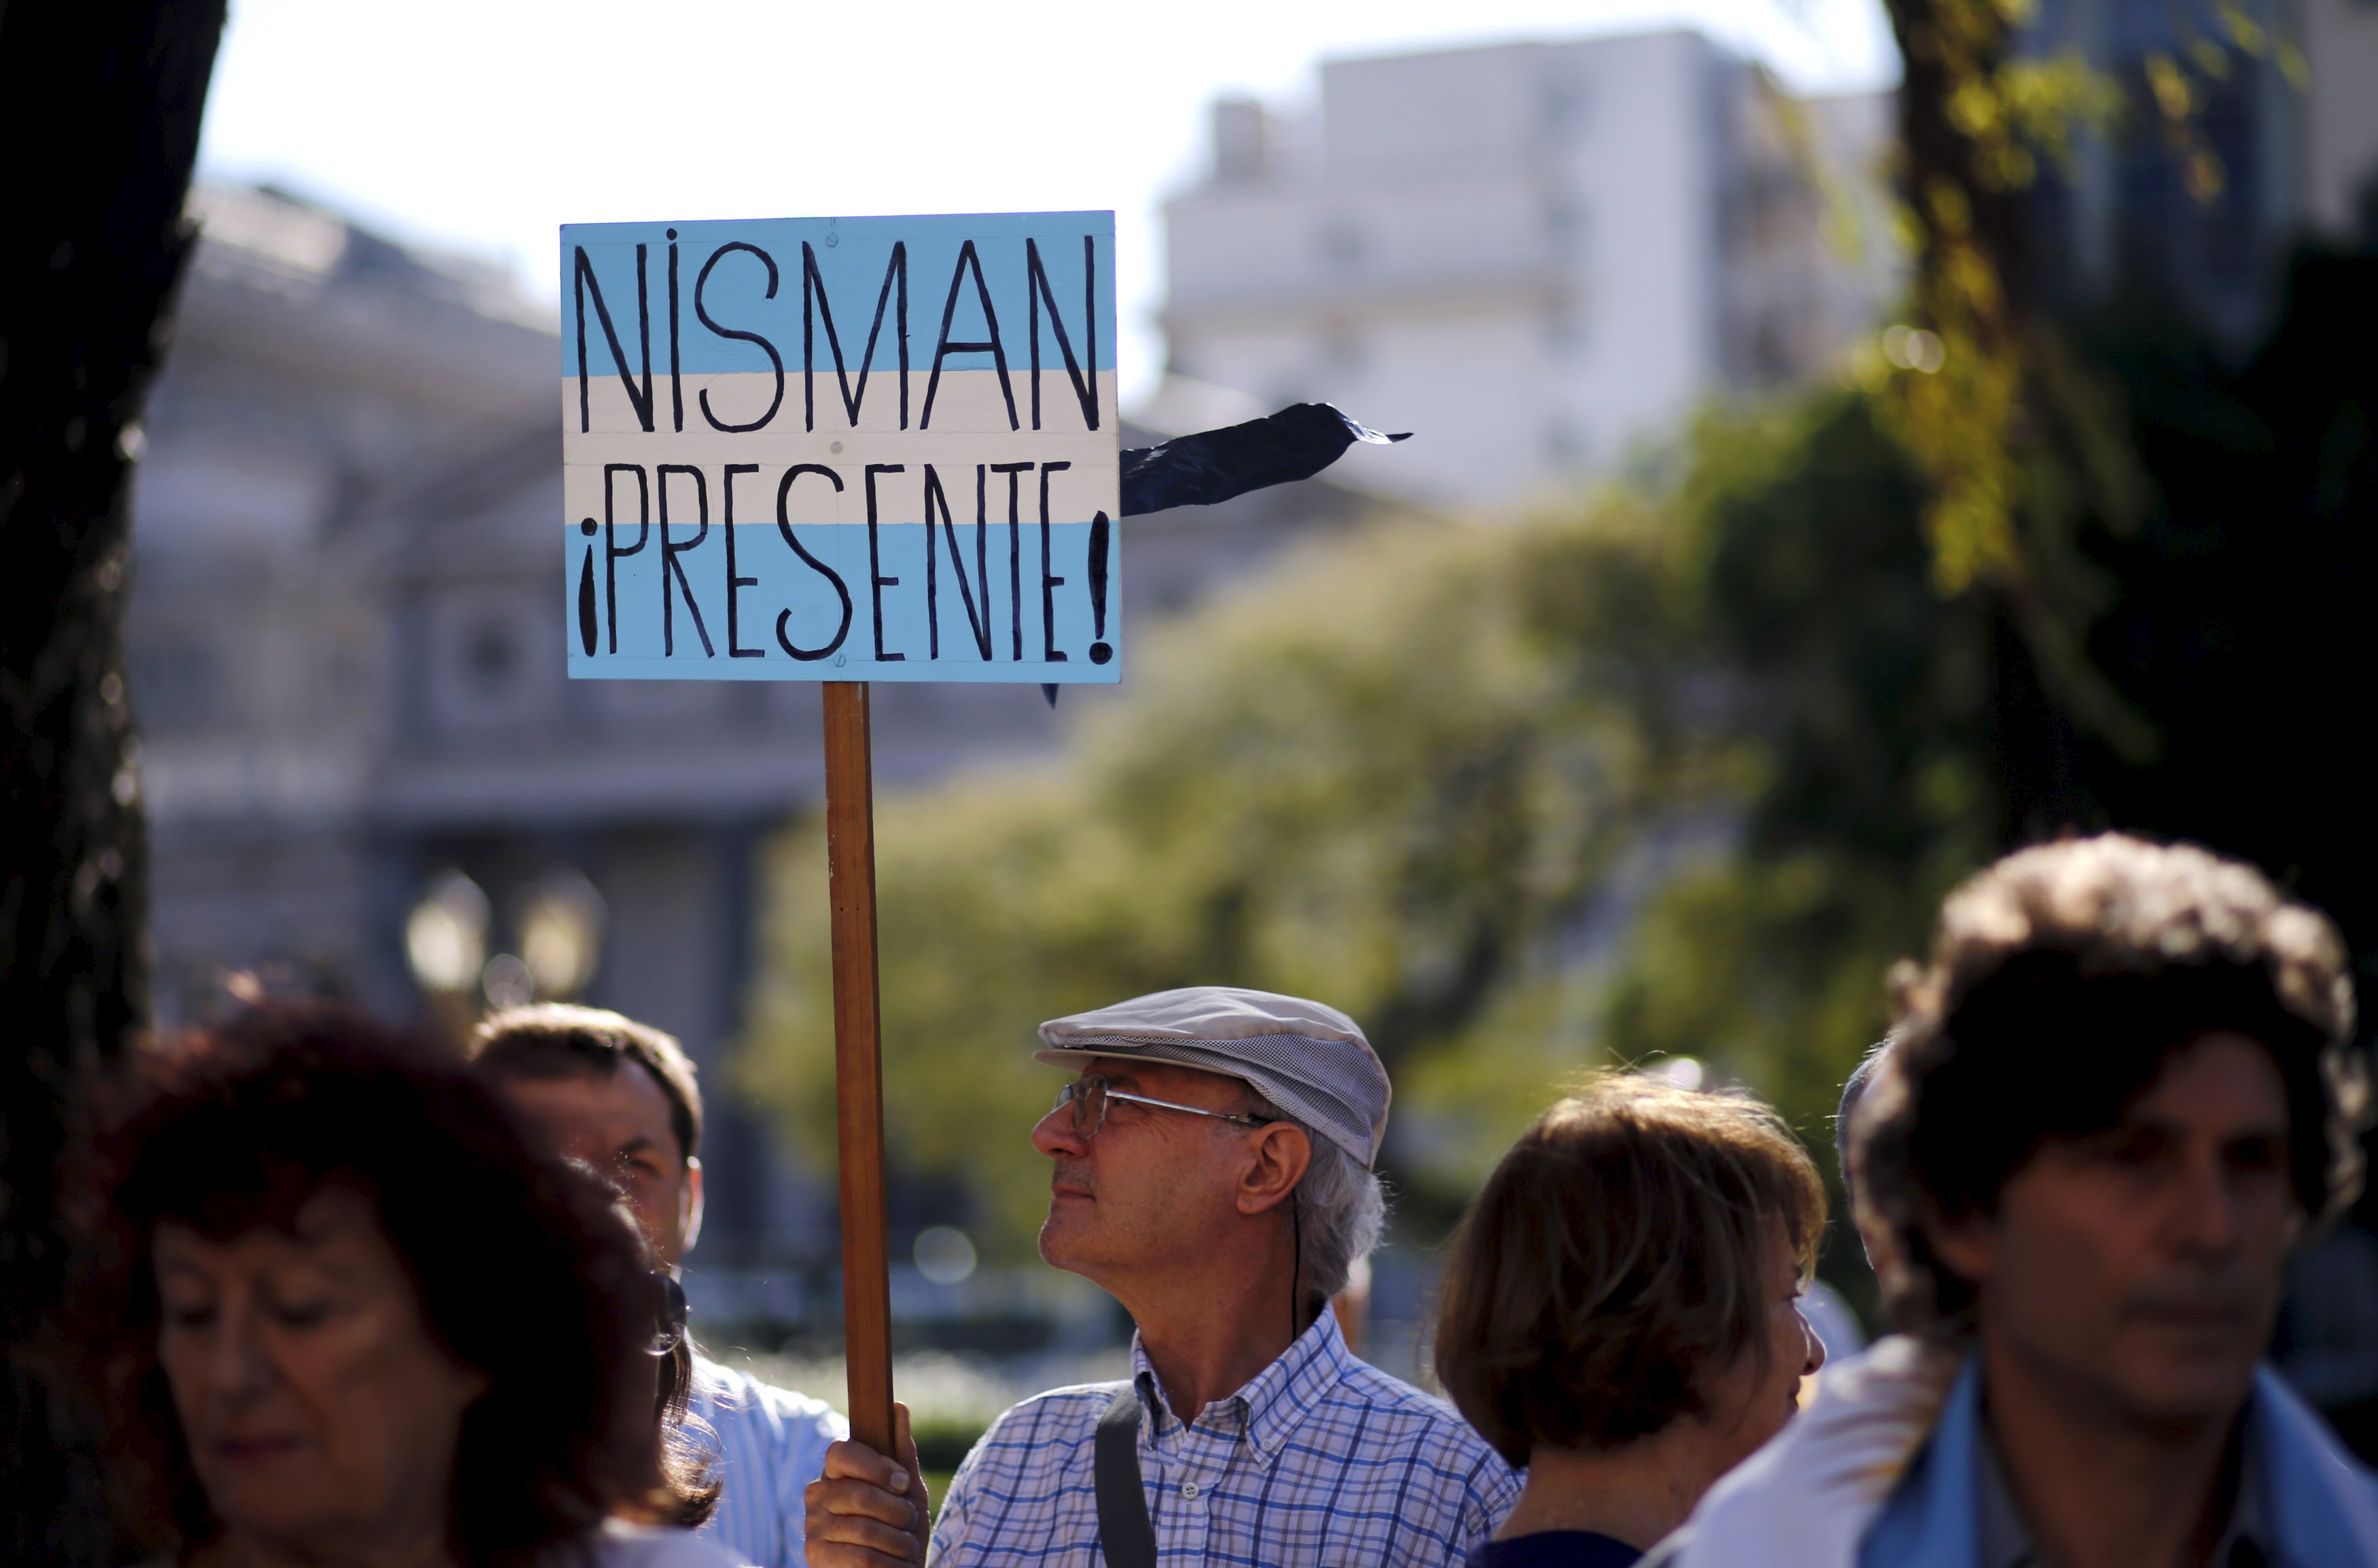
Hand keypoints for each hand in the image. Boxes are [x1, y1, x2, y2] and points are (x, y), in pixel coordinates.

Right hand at [804, 1402, 930, 1566]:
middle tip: (909, 1520)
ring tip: (905, 1545)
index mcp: (836, 1471)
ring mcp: (812, 1527)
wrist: (897, 1567)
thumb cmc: (900, 1525)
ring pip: (863, 1529)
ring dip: (898, 1540)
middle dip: (897, 1510)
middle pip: (858, 1494)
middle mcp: (817, 1495)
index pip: (840, 1452)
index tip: (902, 1482)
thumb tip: (898, 1407)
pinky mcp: (815, 1557)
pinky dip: (890, 1563)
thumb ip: (902, 1452)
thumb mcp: (907, 1489)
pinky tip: (896, 1563)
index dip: (875, 1466)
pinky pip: (861, 1557)